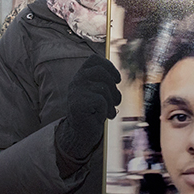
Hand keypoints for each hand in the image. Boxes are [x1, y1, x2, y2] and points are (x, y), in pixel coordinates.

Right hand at [54, 57, 121, 177]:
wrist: (81, 133)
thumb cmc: (93, 112)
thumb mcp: (99, 93)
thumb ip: (105, 82)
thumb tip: (117, 76)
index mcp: (81, 76)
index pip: (93, 60)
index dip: (109, 66)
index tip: (117, 80)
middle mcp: (76, 81)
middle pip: (101, 72)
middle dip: (113, 87)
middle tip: (116, 101)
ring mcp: (76, 92)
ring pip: (103, 88)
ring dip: (112, 102)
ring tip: (108, 112)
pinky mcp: (79, 104)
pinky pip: (101, 101)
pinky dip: (106, 111)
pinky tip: (102, 117)